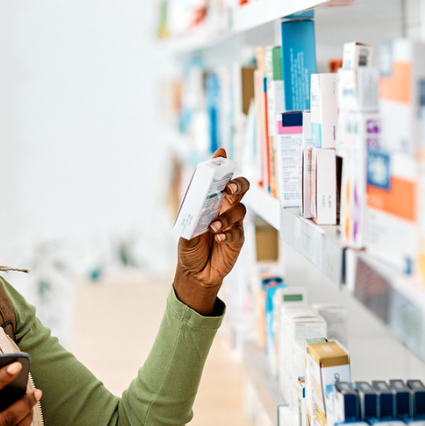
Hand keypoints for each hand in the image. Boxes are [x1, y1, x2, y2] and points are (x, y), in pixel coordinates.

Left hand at [173, 148, 248, 314]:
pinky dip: (228, 233)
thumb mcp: (184, 233)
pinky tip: (218, 237)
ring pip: (239, 210)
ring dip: (226, 217)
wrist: (195, 273)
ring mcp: (232, 223)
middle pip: (239, 188)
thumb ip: (191, 218)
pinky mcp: (237, 239)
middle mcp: (223, 209)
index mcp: (209, 202)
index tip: (221, 152)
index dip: (221, 164)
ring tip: (213, 228)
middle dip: (237, 184)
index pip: (217, 180)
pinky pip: (237, 231)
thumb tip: (194, 207)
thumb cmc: (189, 249)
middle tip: (228, 189)